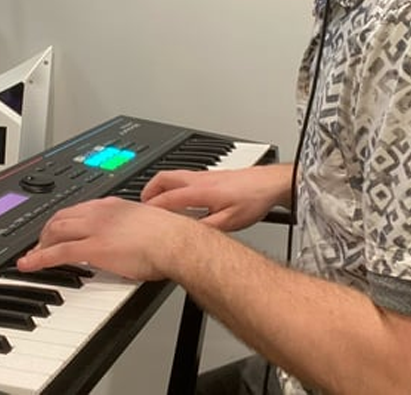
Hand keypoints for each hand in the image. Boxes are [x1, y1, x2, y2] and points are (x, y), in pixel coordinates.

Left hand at [17, 196, 191, 280]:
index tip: (57, 227)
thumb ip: (130, 227)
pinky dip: (39, 258)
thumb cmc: (169, 237)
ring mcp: (95, 228)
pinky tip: (29, 265)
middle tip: (40, 243)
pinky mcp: (93, 247)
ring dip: (40, 243)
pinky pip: (59, 252)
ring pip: (56, 230)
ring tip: (33, 255)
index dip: (63, 218)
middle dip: (46, 230)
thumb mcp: (144, 223)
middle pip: (61, 216)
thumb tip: (129, 239)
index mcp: (112, 205)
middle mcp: (100, 212)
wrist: (174, 241)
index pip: (78, 208)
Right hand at [141, 163, 292, 231]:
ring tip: (155, 198)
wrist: (269, 184)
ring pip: (174, 175)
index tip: (141, 216)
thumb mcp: (230, 222)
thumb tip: (189, 236)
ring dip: (160, 185)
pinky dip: (173, 184)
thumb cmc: (252, 200)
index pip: (167, 198)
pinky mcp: (211, 174)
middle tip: (142, 203)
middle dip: (149, 190)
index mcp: (200, 191)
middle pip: (164, 178)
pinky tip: (179, 195)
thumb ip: (207, 229)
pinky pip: (184, 176)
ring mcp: (205, 175)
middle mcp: (199, 179)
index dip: (151, 208)